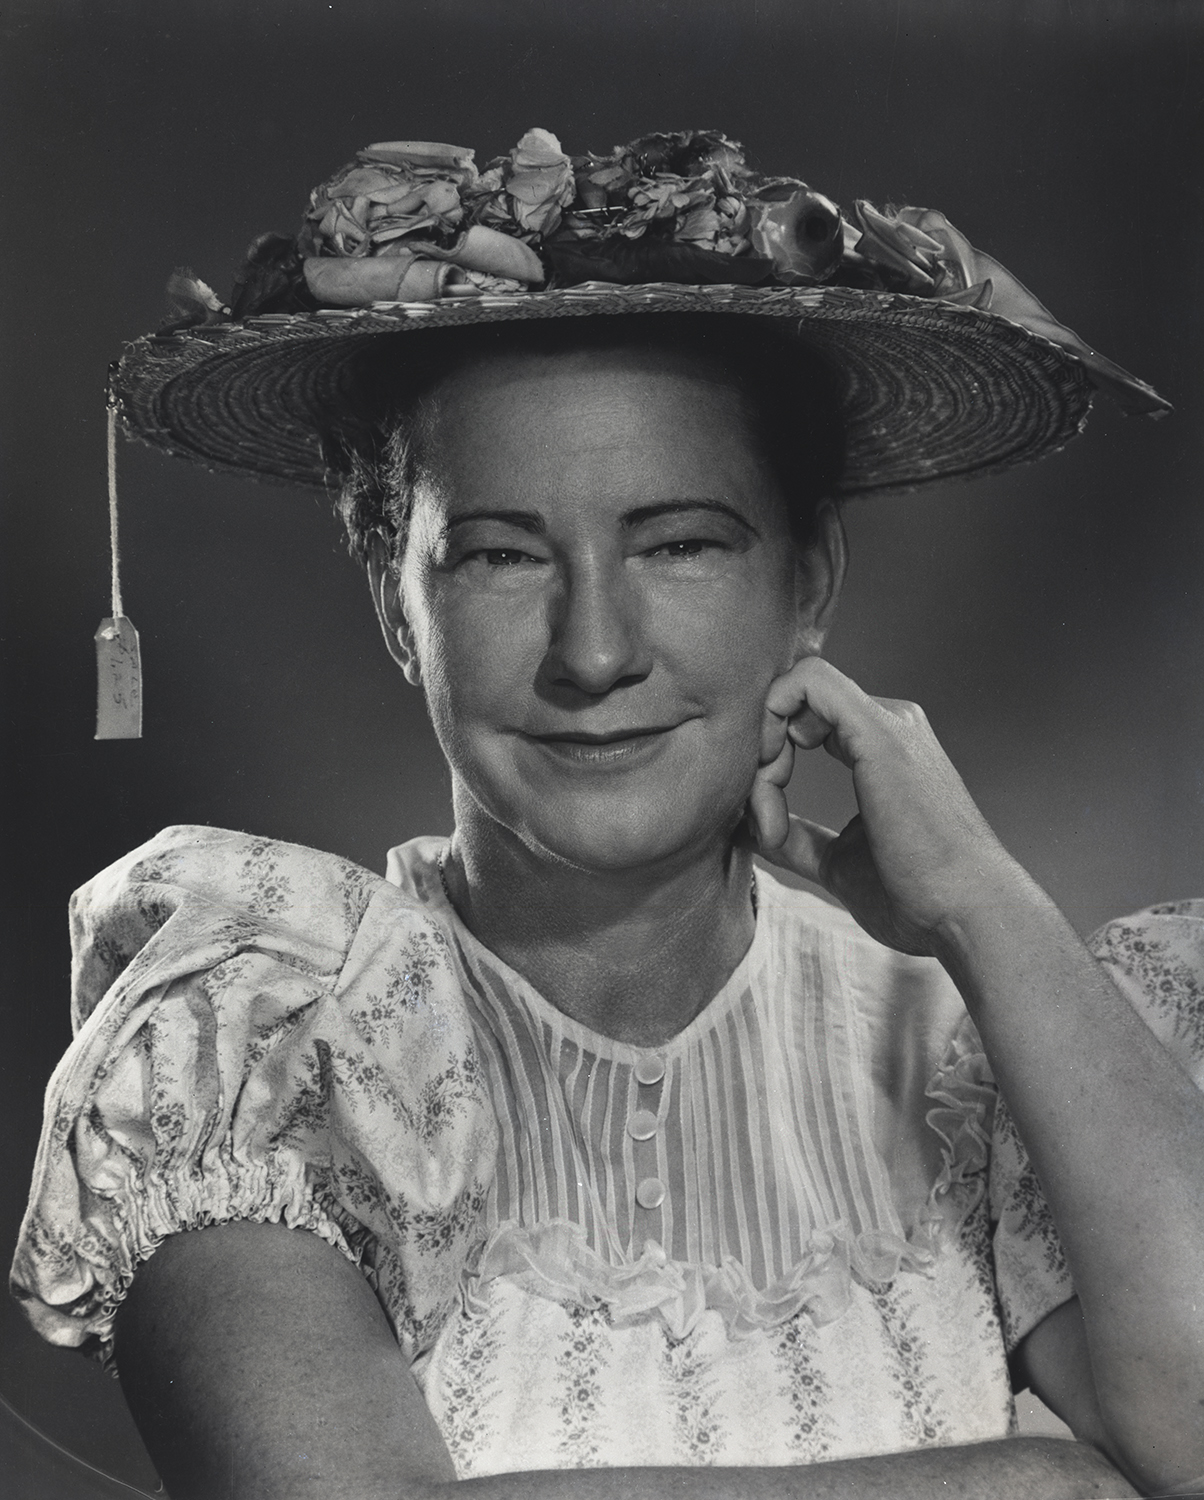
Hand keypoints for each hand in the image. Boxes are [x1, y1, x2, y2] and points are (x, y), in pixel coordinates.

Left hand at [747, 657, 1021, 956]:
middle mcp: (887, 723)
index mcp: (881, 747)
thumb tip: (754, 831)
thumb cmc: (915, 896)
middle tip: (765, 821)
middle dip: (760, 756)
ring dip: (763, 745)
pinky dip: (772, 718)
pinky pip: (808, 681)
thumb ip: (798, 839)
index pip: (805, 721)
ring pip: (795, 689)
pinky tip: (771, 772)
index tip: (767, 824)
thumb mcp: (838, 861)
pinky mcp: (879, 729)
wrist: (964, 913)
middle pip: (795, 704)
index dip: (769, 763)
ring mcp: (887, 721)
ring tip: (769, 813)